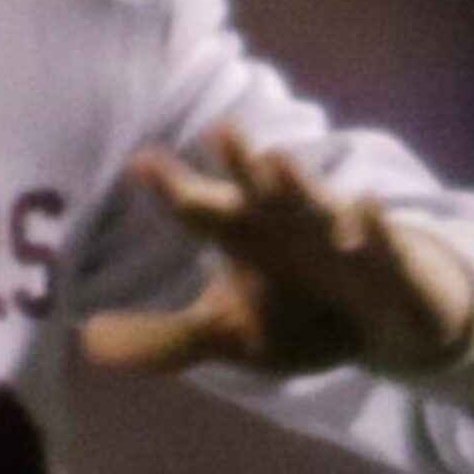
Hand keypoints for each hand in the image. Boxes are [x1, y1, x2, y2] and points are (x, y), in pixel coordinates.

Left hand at [81, 125, 473, 381]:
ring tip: (274, 161)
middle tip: (222, 131)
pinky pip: (380, 243)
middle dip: (241, 162)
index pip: (198, 208)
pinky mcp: (388, 261)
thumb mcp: (229, 333)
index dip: (172, 187)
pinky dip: (371, 227)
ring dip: (296, 183)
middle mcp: (286, 222)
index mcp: (242, 234)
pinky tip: (363, 208)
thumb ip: (164, 339)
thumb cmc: (294, 312)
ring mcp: (337, 237)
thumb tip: (86, 342)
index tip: (142, 163)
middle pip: (257, 189)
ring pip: (314, 204)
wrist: (382, 324)